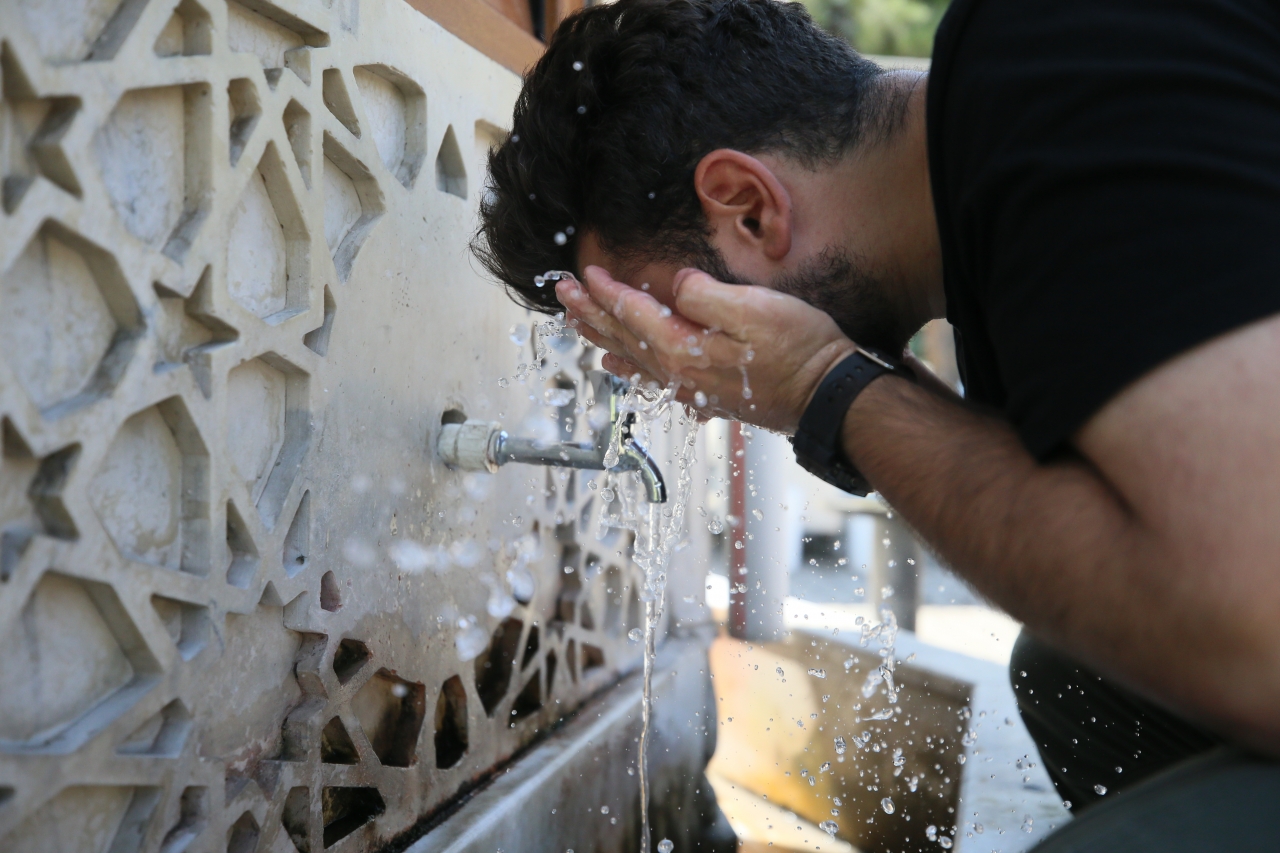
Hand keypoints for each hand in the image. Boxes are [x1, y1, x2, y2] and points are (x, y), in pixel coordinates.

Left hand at [556, 265, 857, 433]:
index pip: (632, 313)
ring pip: (634, 360)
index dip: (606, 291)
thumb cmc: (797, 348)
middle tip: (562, 295)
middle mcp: (678, 373)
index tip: (584, 272)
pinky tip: (624, 366)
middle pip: (623, 338)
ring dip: (604, 339)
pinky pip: (654, 379)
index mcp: (682, 348)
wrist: (827, 395)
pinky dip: (632, 368)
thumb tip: (677, 284)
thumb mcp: (753, 308)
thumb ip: (704, 294)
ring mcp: (692, 388)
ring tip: (580, 327)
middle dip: (591, 313)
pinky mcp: (708, 396)